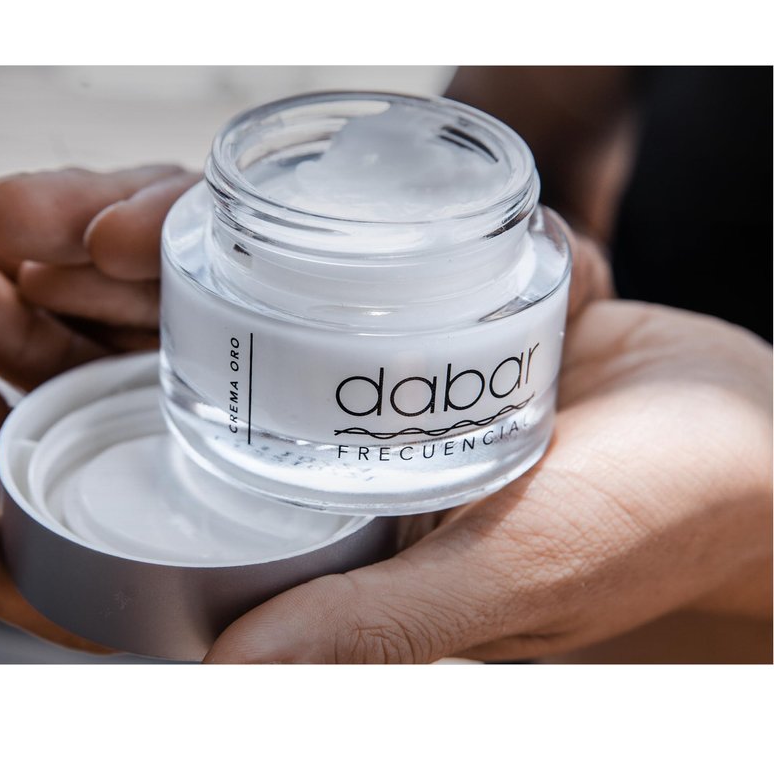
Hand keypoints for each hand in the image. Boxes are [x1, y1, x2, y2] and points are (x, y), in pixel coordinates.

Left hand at [0, 164, 613, 654]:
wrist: (740, 430)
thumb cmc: (651, 517)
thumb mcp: (521, 575)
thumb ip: (387, 628)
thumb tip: (229, 685)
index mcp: (327, 548)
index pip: (142, 506)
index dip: (30, 449)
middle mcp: (328, 464)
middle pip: (154, 384)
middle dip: (51, 321)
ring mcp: (361, 379)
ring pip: (210, 306)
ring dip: (121, 252)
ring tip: (55, 213)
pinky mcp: (402, 311)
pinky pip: (291, 254)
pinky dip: (225, 224)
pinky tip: (172, 199)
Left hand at [205, 300, 771, 662]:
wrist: (771, 442)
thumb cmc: (651, 524)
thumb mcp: (511, 575)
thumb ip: (383, 622)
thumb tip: (229, 671)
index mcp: (399, 519)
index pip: (283, 467)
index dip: (246, 416)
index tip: (214, 348)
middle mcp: (429, 452)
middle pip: (339, 370)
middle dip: (333, 316)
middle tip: (320, 260)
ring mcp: (479, 386)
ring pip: (414, 304)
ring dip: (437, 271)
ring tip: (489, 260)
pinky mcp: (531, 335)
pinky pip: (494, 273)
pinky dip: (531, 259)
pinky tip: (574, 274)